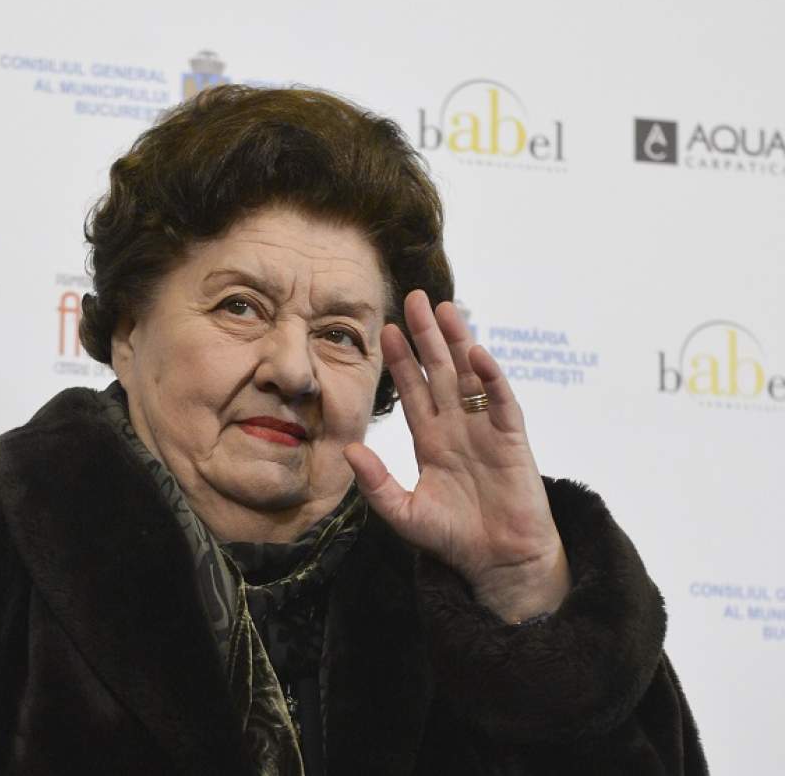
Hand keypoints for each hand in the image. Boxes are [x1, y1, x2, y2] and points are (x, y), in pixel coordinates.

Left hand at [344, 290, 569, 622]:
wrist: (498, 562)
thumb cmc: (453, 539)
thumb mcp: (404, 513)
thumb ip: (376, 484)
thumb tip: (349, 451)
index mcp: (430, 439)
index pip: (412, 390)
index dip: (400, 361)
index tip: (386, 330)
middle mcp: (457, 426)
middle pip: (440, 370)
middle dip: (427, 336)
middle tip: (414, 299)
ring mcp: (485, 429)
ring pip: (470, 375)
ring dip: (459, 342)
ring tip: (446, 308)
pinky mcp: (512, 439)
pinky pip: (501, 401)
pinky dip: (491, 377)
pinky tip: (478, 354)